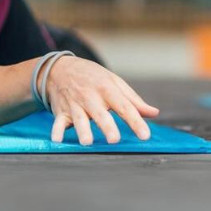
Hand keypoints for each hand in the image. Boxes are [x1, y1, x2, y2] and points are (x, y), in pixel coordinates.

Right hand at [44, 57, 159, 145]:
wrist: (60, 68)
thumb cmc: (92, 77)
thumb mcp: (114, 82)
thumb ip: (133, 100)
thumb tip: (154, 113)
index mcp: (107, 89)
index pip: (124, 107)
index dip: (135, 121)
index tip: (145, 135)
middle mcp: (91, 97)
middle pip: (101, 113)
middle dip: (107, 126)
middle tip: (114, 140)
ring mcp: (75, 104)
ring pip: (79, 119)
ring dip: (82, 130)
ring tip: (87, 142)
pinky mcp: (61, 112)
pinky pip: (58, 122)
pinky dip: (56, 130)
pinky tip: (56, 140)